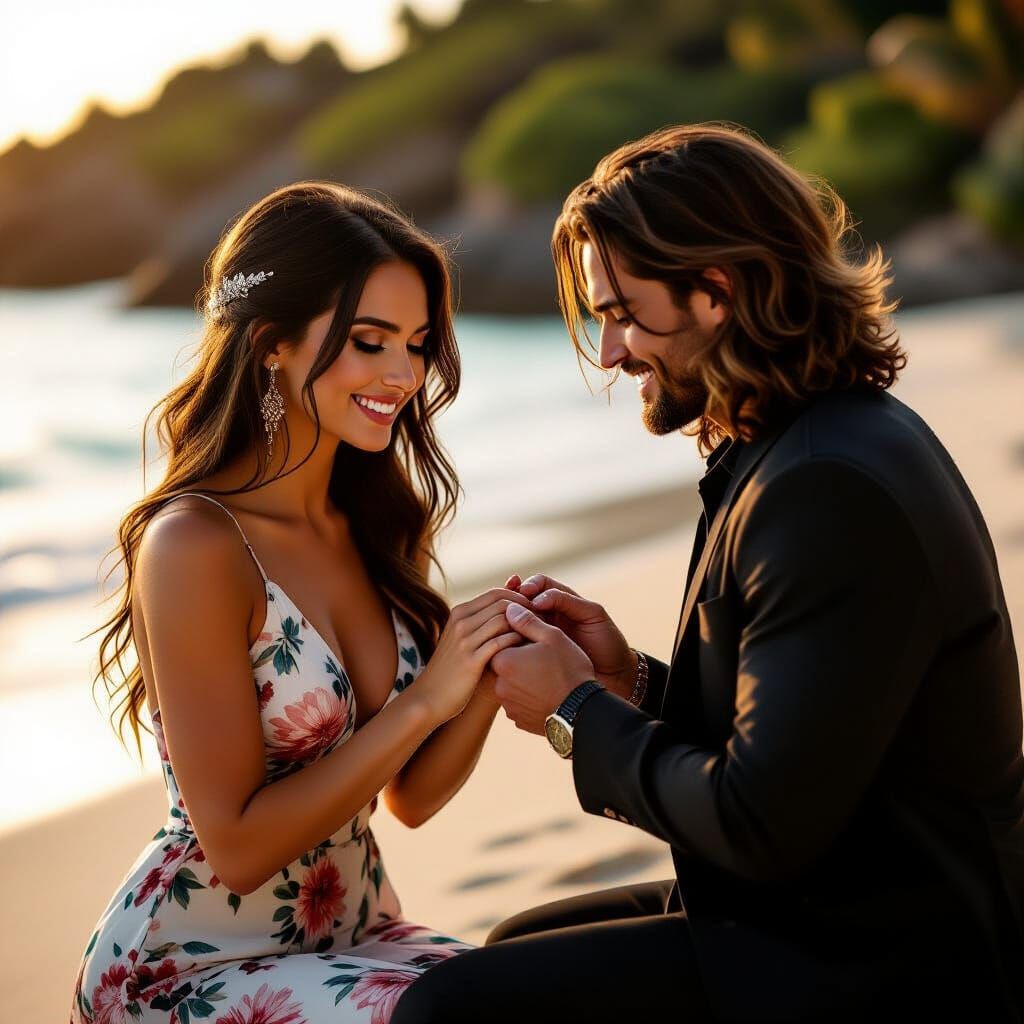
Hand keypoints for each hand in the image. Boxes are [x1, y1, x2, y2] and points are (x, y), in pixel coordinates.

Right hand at [415, 588, 528, 724]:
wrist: (429, 697)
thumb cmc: (452, 669)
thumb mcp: (463, 640)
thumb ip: (482, 623)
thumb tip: (509, 609)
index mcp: (459, 613)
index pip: (496, 593)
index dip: (519, 598)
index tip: (534, 611)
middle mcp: (461, 621)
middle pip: (502, 603)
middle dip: (526, 609)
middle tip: (542, 620)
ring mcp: (464, 640)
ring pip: (503, 620)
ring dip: (524, 625)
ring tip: (538, 634)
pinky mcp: (471, 659)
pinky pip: (501, 642)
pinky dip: (517, 642)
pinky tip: (527, 650)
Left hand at [490, 603, 595, 734]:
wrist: (582, 712)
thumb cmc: (569, 670)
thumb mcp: (552, 637)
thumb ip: (528, 621)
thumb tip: (509, 609)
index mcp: (503, 661)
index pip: (501, 642)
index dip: (519, 638)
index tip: (537, 641)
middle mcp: (499, 685)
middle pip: (505, 664)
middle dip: (520, 659)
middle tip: (544, 659)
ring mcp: (508, 705)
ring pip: (511, 684)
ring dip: (523, 678)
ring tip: (548, 677)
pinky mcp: (518, 720)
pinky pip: (519, 702)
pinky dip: (529, 696)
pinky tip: (547, 693)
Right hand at [507, 573, 636, 700]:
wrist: (615, 676)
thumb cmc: (607, 643)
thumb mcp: (592, 615)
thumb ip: (567, 602)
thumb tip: (536, 599)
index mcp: (561, 602)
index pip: (538, 585)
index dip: (529, 585)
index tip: (525, 591)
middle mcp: (547, 617)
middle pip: (522, 602)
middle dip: (512, 600)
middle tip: (509, 606)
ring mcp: (539, 637)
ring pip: (515, 623)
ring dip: (507, 621)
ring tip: (505, 622)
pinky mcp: (534, 657)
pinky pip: (517, 645)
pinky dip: (509, 641)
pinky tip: (505, 642)